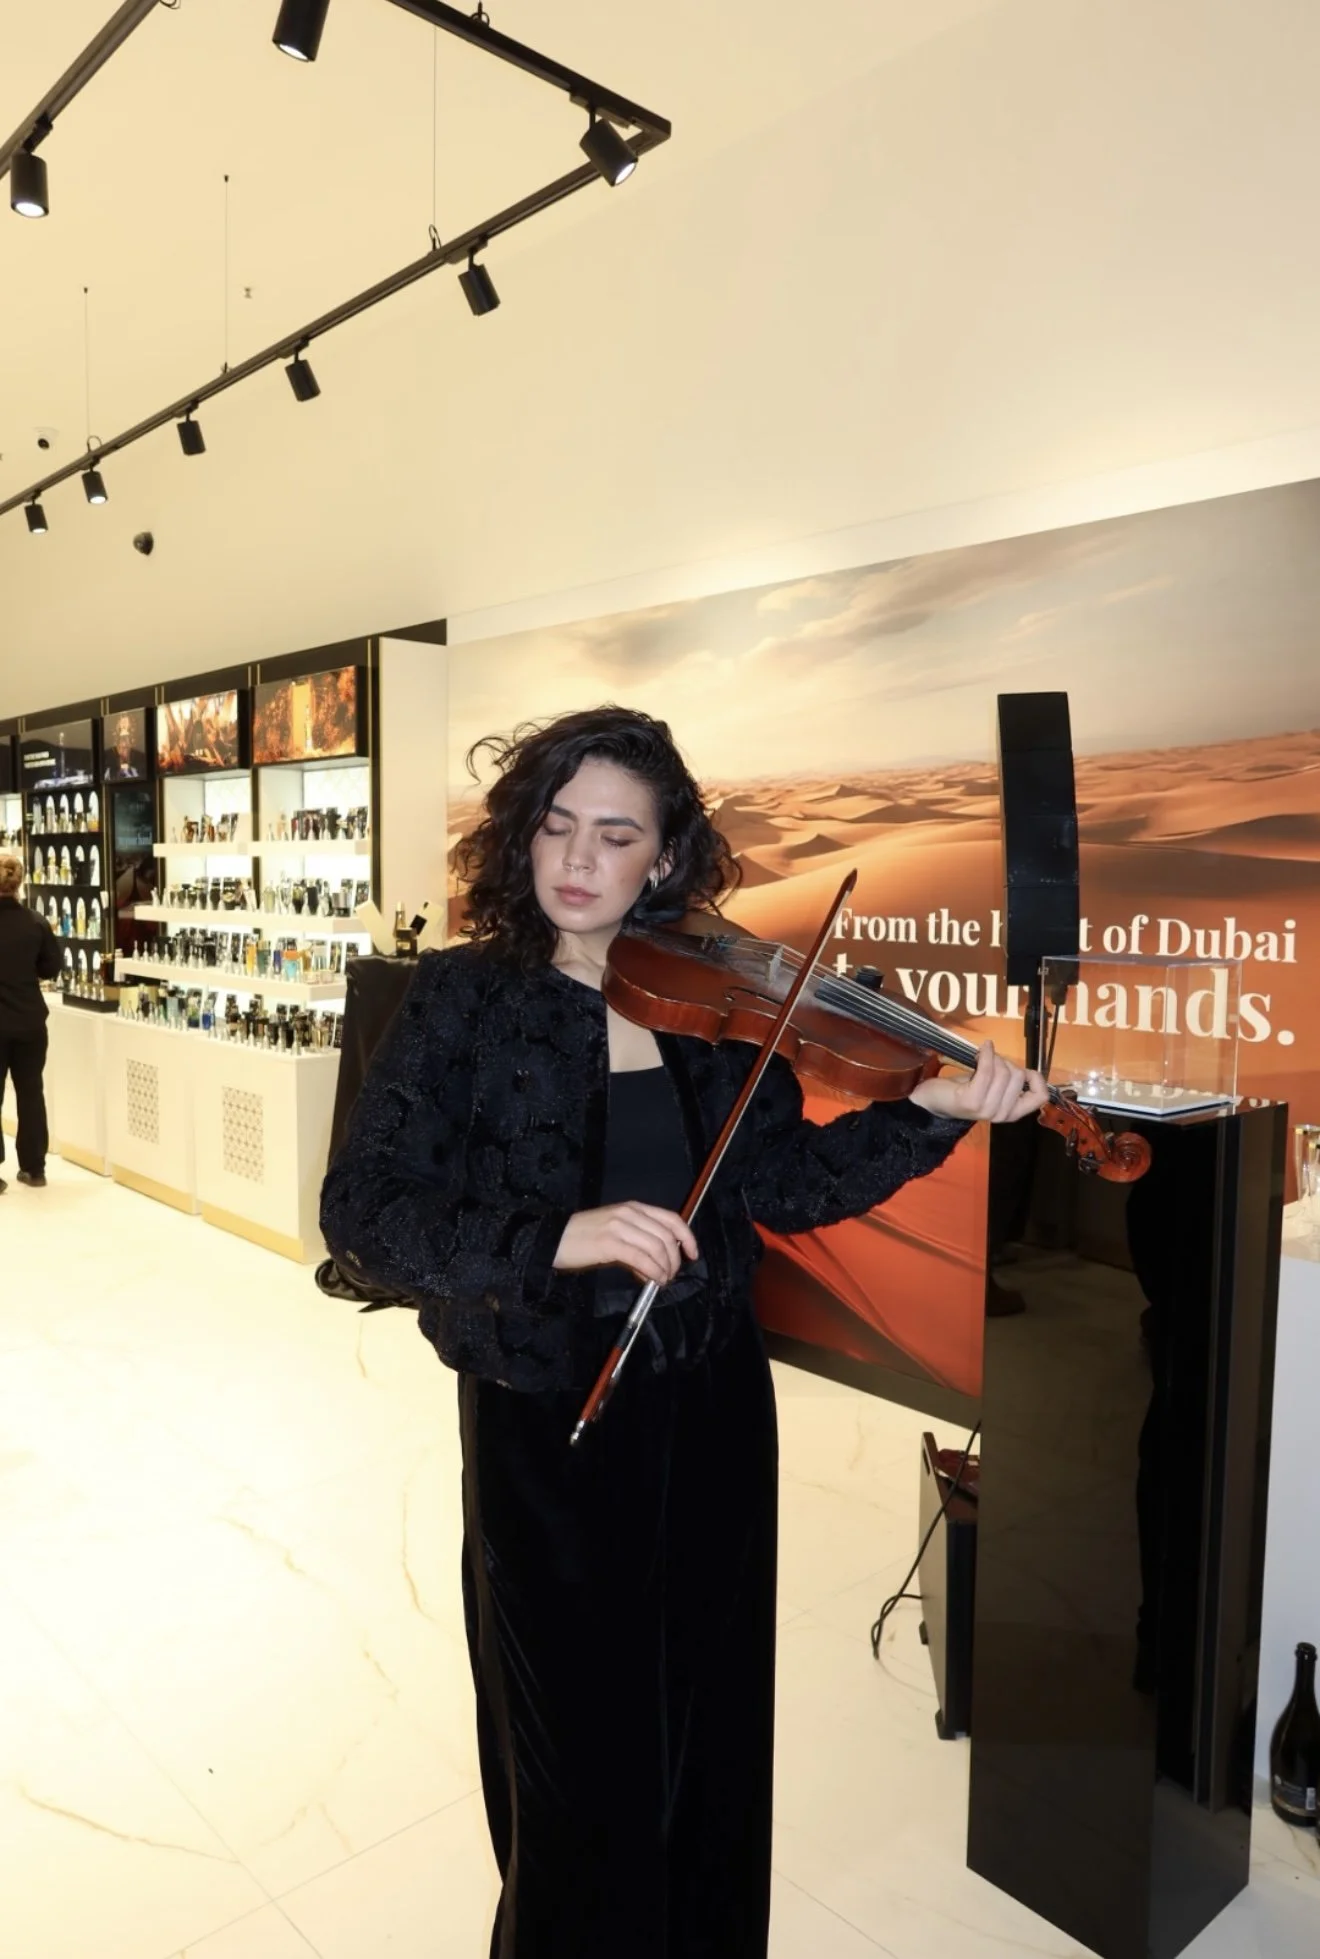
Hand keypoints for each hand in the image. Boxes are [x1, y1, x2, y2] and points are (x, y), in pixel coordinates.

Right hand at [552, 1203, 698, 1287]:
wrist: (554, 1239)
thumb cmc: (584, 1238)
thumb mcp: (615, 1231)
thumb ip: (638, 1242)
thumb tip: (657, 1265)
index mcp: (633, 1208)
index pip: (671, 1219)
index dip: (687, 1237)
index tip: (693, 1254)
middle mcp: (629, 1213)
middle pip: (667, 1236)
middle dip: (674, 1259)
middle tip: (670, 1276)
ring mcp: (620, 1227)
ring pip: (657, 1248)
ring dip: (664, 1268)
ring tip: (660, 1280)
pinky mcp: (610, 1243)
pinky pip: (641, 1258)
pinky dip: (652, 1271)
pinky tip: (651, 1280)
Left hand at [908, 1041, 1049, 1124]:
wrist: (933, 1099)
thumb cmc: (965, 1089)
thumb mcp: (994, 1087)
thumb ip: (1011, 1081)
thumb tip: (1029, 1071)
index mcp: (1011, 1113)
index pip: (1040, 1097)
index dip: (1037, 1078)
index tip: (1024, 1069)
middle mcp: (1002, 1114)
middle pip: (1019, 1076)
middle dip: (1006, 1062)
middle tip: (991, 1062)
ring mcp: (987, 1109)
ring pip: (1004, 1072)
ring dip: (994, 1058)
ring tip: (982, 1059)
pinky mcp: (972, 1100)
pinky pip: (987, 1070)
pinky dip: (986, 1055)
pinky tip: (982, 1049)